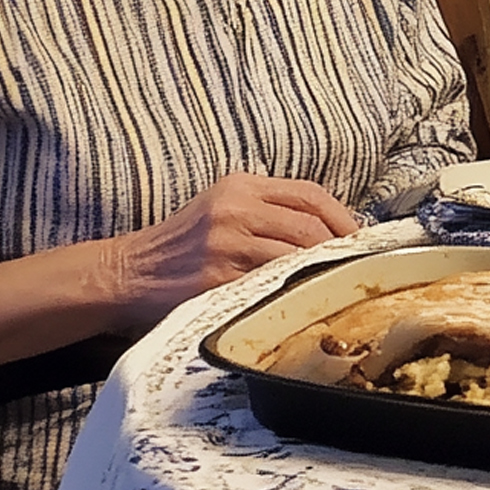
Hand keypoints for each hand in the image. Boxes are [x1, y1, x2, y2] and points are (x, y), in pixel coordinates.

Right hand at [104, 174, 357, 324]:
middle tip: (355, 270)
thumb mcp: (222, 209)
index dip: (344, 218)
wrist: (128, 272)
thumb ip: (268, 211)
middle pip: (309, 227)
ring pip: (294, 258)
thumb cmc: (182, 245)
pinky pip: (268, 287)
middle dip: (339, 251)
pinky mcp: (216, 280)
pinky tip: (300, 304)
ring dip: (320, 276)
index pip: (310, 195)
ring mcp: (224, 245)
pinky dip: (290, 295)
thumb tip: (331, 232)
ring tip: (334, 288)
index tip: (360, 240)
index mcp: (240, 186)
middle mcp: (233, 209)